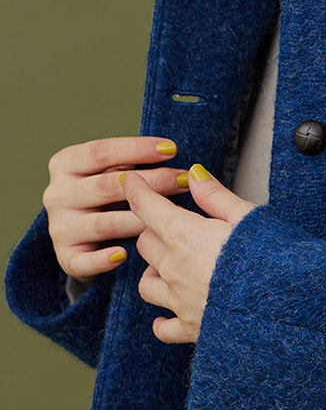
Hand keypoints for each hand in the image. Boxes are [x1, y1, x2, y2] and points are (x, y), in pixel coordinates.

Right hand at [44, 135, 192, 286]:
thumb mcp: (113, 172)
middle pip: (107, 186)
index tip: (171, 148)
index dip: (137, 149)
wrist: (85, 238)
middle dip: (150, 183)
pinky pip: (85, 261)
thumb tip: (171, 152)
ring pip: (104, 223)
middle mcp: (57, 194)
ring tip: (171, 219)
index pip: (101, 152)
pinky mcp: (67, 256)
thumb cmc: (108, 197)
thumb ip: (131, 163)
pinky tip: (124, 255)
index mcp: (65, 164)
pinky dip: (103, 259)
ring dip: (140, 220)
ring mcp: (60, 227)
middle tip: (184, 181)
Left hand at [125, 164, 257, 343]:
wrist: (290, 305)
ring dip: (154, 271)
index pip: (146, 206)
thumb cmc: (275, 258)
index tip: (133, 181)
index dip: (137, 189)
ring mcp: (180, 300)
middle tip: (173, 224)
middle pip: (145, 242)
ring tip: (171, 266)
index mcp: (185, 235)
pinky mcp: (191, 327)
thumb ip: (215, 195)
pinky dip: (163, 319)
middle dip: (153, 230)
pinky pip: (164, 327)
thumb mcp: (247, 216)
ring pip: (146, 283)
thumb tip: (194, 175)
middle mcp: (174, 268)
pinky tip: (169, 313)